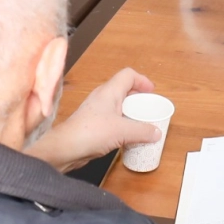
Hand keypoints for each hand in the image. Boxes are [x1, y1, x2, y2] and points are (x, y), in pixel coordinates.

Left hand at [28, 69, 160, 172]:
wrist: (66, 147)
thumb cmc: (92, 132)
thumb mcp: (122, 131)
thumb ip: (142, 131)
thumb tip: (157, 132)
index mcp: (109, 91)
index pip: (128, 75)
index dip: (142, 80)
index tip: (152, 93)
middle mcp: (102, 97)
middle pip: (124, 89)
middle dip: (138, 97)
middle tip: (149, 109)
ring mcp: (96, 110)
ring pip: (118, 105)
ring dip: (131, 112)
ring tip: (141, 123)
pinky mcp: (93, 123)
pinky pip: (113, 118)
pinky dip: (123, 123)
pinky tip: (127, 135)